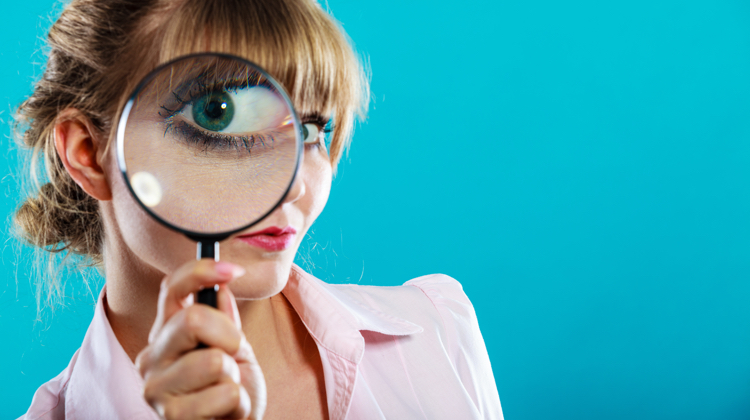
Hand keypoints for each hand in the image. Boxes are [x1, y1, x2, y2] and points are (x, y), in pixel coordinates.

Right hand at [135, 260, 266, 419]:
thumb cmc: (230, 389)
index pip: (171, 288)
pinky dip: (239, 403)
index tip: (235, 270)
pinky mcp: (171, 417)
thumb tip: (220, 286)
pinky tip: (225, 411)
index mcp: (165, 332)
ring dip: (234, 377)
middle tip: (232, 355)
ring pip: (214, 361)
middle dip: (229, 335)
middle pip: (193, 319)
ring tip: (225, 389)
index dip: (201, 271)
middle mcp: (151, 356)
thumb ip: (224, 319)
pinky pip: (226, 393)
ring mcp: (155, 388)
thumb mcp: (234, 348)